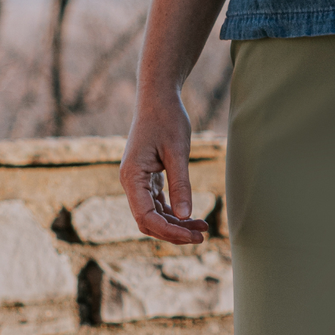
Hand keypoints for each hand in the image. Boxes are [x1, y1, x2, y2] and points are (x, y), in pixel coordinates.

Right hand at [119, 91, 210, 245]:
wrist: (158, 98)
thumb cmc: (166, 119)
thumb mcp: (177, 152)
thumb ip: (180, 184)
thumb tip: (185, 215)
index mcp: (132, 177)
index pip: (146, 216)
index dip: (168, 231)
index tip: (192, 236)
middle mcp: (130, 183)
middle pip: (149, 222)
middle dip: (173, 232)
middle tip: (201, 237)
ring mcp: (139, 182)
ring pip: (155, 215)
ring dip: (177, 225)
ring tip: (203, 228)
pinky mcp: (148, 179)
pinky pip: (159, 205)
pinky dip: (175, 213)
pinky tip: (194, 218)